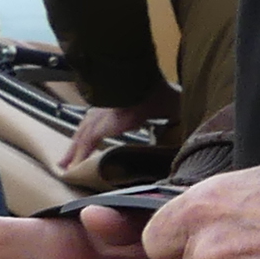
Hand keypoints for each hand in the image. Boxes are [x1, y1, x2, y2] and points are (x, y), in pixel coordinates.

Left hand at [63, 94, 178, 173]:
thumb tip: (194, 122)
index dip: (98, 126)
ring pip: (81, 139)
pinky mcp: (97, 129)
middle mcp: (104, 111)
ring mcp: (98, 119)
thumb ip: (176, 115)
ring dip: (73, 153)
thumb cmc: (158, 93)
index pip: (103, 117)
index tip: (95, 136)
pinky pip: (83, 147)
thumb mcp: (170, 106)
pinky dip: (77, 158)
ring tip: (65, 166)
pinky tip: (71, 170)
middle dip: (77, 142)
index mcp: (119, 104)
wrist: (145, 88)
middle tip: (69, 156)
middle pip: (86, 129)